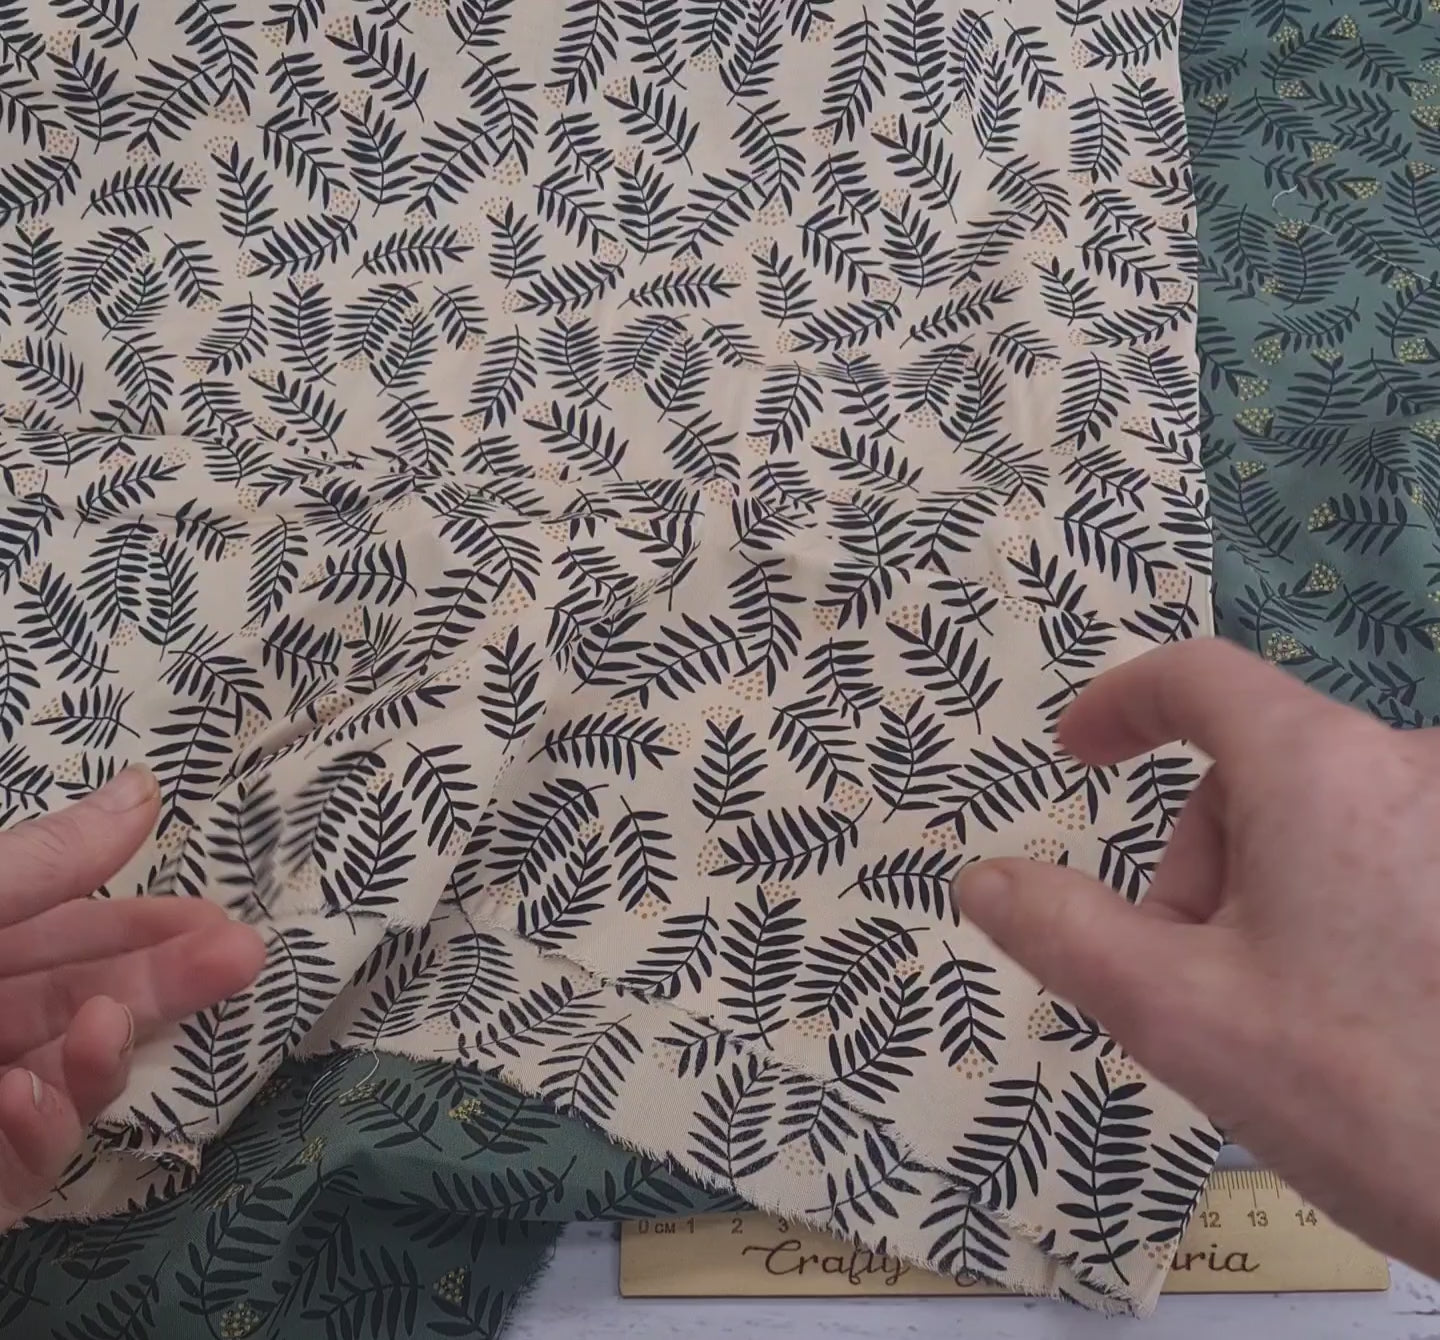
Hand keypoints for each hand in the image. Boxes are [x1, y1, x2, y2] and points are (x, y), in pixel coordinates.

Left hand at [0, 768, 264, 1228]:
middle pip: (82, 1000)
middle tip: (245, 959)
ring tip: (107, 1025)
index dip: (144, 924)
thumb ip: (48, 861)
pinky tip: (26, 1092)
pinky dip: (39, 1129)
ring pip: (65, 1081)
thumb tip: (148, 789)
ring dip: (97, 1054)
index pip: (68, 935)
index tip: (222, 918)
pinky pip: (24, 1163)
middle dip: (161, 981)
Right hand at [954, 639, 1439, 1277]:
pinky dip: (1335, 902)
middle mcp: (1412, 765)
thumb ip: (1063, 934)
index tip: (1076, 756)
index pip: (1199, 677)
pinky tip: (1356, 1010)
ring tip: (1282, 1015)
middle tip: (1197, 983)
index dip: (1121, 704)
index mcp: (1323, 768)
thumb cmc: (1366, 1094)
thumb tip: (982, 881)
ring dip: (1268, 892)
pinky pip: (1384, 850)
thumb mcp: (1181, 1015)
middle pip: (1255, 774)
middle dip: (1202, 865)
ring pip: (1320, 819)